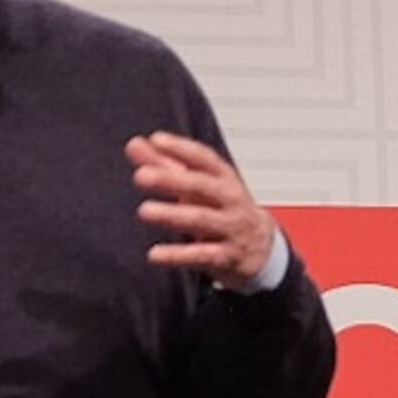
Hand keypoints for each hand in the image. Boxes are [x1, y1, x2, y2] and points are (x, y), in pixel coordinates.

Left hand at [131, 131, 273, 288]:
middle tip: (141, 176)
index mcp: (223, 178)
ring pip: (201, 219)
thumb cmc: (222, 208)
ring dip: (172, 215)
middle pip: (201, 186)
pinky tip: (154, 254)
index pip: (204, 159)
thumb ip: (165, 165)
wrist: (263, 248)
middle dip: (171, 180)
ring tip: (144, 210)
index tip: (156, 140)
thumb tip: (134, 144)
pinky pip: (202, 255)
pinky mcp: (227, 256)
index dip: (181, 148)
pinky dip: (178, 255)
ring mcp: (231, 228)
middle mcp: (230, 200)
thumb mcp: (199, 185)